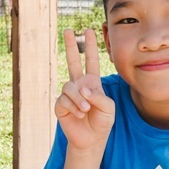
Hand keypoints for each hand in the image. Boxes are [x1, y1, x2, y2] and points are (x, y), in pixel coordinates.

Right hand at [56, 28, 114, 151]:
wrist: (91, 139)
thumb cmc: (102, 122)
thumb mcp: (108, 107)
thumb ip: (98, 96)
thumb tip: (82, 89)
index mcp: (92, 82)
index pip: (91, 61)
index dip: (90, 46)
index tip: (89, 29)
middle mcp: (79, 85)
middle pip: (72, 61)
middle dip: (70, 46)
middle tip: (68, 30)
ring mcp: (68, 94)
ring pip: (70, 87)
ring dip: (79, 99)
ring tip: (86, 111)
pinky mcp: (60, 105)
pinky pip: (64, 100)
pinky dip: (73, 108)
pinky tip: (79, 115)